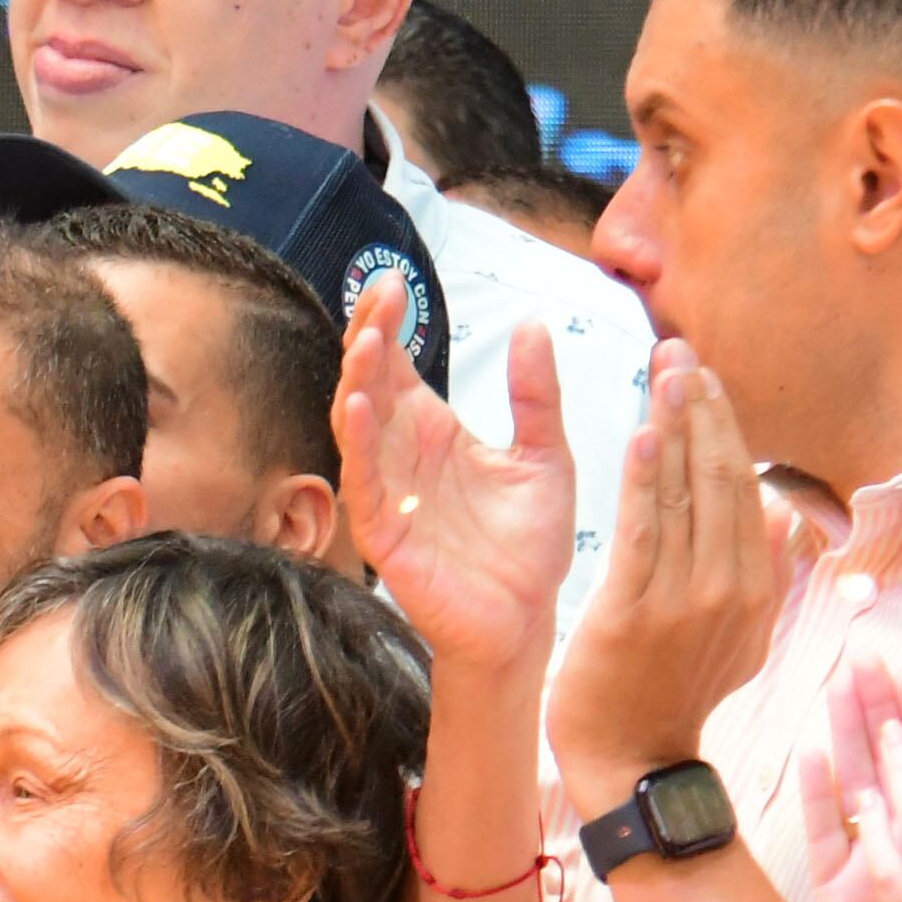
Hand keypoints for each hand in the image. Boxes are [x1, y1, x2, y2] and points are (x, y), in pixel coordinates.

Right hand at [335, 284, 574, 673]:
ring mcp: (385, 492)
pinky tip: (358, 407)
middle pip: (367, 384)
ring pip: (355, 426)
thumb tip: (532, 326)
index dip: (389, 323)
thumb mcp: (546, 457)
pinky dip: (355, 444)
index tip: (396, 281)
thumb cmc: (530, 547)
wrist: (526, 620)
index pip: (396, 365)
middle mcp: (400, 455)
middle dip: (367, 338)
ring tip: (366, 341)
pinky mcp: (382, 532)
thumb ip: (536, 396)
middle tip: (379, 297)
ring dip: (355, 382)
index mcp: (433, 432)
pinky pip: (360, 482)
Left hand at [545, 345, 782, 818]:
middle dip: (702, 408)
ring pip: (686, 495)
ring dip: (675, 426)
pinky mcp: (634, 612)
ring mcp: (685, 600)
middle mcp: (731, 588)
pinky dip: (647, 481)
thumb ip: (765, 575)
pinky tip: (644, 434)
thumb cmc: (670, 696)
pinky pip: (644, 533)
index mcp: (756, 588)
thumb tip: (784, 513)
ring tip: (664, 369)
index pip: (745, 487)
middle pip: (722, 477)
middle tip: (681, 350)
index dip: (726, 426)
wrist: (632, 762)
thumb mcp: (738, 639)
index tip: (707, 377)